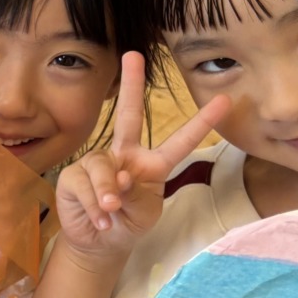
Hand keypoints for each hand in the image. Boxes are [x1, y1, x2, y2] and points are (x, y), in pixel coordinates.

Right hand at [53, 52, 229, 260]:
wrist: (98, 242)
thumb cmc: (128, 224)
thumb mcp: (144, 214)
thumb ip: (137, 195)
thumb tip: (117, 178)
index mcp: (152, 164)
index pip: (180, 142)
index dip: (201, 122)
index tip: (224, 101)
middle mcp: (124, 155)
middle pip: (129, 115)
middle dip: (131, 85)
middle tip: (133, 55)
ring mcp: (98, 163)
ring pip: (104, 167)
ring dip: (108, 193)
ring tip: (111, 212)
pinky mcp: (73, 175)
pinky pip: (84, 183)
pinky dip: (93, 204)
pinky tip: (100, 217)